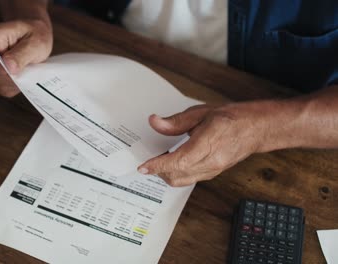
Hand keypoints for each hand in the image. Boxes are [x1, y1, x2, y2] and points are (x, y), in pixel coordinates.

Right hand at [0, 19, 52, 96]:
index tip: (12, 69)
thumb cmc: (35, 34)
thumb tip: (8, 67)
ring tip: (27, 69)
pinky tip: (24, 75)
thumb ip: (21, 54)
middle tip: (26, 67)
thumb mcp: (34, 41)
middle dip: (10, 76)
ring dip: (15, 82)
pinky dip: (17, 86)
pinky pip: (4, 89)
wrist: (39, 36)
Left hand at [137, 103, 269, 186]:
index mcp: (209, 143)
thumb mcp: (201, 113)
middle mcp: (212, 161)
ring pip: (182, 181)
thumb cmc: (231, 118)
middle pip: (176, 175)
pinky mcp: (213, 174)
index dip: (158, 166)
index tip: (143, 167)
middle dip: (158, 170)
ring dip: (167, 174)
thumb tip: (155, 122)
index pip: (179, 161)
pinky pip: (189, 180)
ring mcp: (213, 170)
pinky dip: (177, 174)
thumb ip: (176, 121)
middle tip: (149, 159)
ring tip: (159, 161)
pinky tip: (173, 163)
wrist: (256, 129)